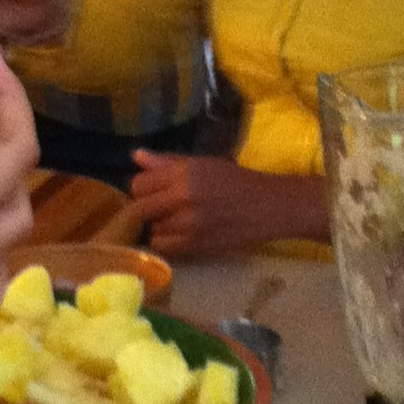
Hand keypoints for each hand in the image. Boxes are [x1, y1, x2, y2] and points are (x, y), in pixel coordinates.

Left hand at [130, 152, 318, 257]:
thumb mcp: (203, 164)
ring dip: (160, 226)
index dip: (143, 188)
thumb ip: (167, 162)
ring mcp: (188, 224)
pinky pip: (163, 247)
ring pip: (152, 229)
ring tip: (178, 221)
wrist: (267, 206)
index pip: (139, 184)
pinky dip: (168, 243)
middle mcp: (183, 197)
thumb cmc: (235, 181)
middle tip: (161, 209)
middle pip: (140, 208)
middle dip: (146, 209)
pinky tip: (181, 235)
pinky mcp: (196, 245)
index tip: (152, 192)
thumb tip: (136, 156)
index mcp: (184, 173)